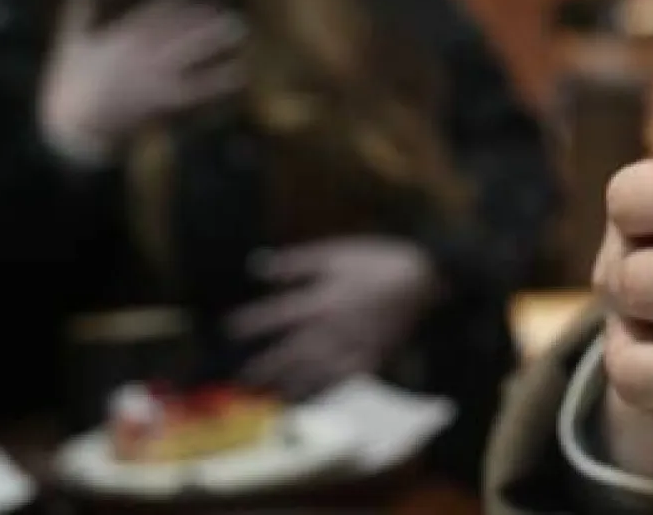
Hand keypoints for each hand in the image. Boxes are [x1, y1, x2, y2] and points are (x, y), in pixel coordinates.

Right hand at [38, 0, 244, 162]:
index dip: (173, 4)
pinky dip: (217, 79)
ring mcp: (151, 75)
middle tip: (230, 11)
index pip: (152, 15)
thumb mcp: (72, 36)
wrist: (69, 121)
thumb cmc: (68, 79)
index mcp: (120, 38)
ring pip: (190, 53)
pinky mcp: (159, 98)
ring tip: (240, 29)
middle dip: (204, 20)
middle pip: (179, 31)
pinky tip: (239, 72)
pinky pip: (195, 87)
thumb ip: (81, 3)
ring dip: (216, 40)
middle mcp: (140, 53)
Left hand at [228, 237, 437, 398]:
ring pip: (313, 373)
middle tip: (243, 380)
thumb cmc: (377, 262)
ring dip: (289, 385)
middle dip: (265, 367)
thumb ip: (296, 263)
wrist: (423, 279)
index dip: (251, 324)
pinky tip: (315, 399)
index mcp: (318, 301)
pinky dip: (326, 392)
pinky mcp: (370, 359)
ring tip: (271, 396)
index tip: (229, 331)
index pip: (276, 316)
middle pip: (290, 354)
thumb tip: (258, 267)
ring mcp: (349, 348)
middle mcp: (329, 330)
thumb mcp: (335, 253)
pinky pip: (343, 382)